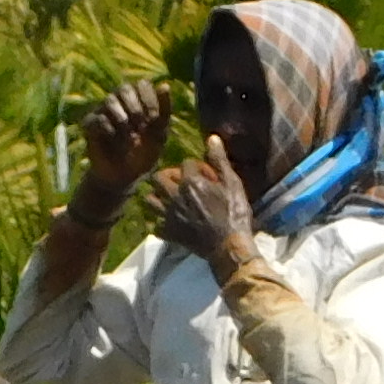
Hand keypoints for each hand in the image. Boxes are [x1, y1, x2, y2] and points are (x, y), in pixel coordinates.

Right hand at [76, 81, 171, 205]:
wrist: (124, 178)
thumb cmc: (143, 156)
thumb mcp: (159, 136)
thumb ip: (164, 111)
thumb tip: (164, 85)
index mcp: (137, 101)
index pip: (142, 84)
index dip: (149, 98)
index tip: (154, 119)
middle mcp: (119, 102)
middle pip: (124, 88)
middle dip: (135, 107)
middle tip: (141, 126)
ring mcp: (102, 112)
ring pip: (110, 100)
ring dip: (124, 120)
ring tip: (130, 138)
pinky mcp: (90, 125)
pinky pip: (98, 118)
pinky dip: (111, 130)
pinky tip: (117, 143)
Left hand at [146, 154, 257, 277]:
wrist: (229, 245)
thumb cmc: (234, 213)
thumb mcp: (232, 183)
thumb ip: (219, 160)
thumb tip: (212, 137)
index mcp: (189, 181)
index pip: (185, 163)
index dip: (196, 166)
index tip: (205, 174)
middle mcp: (174, 196)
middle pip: (158, 178)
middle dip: (167, 176)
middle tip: (179, 182)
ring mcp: (169, 215)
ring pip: (150, 200)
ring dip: (157, 197)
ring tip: (168, 199)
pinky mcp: (169, 233)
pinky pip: (154, 226)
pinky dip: (158, 223)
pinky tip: (167, 221)